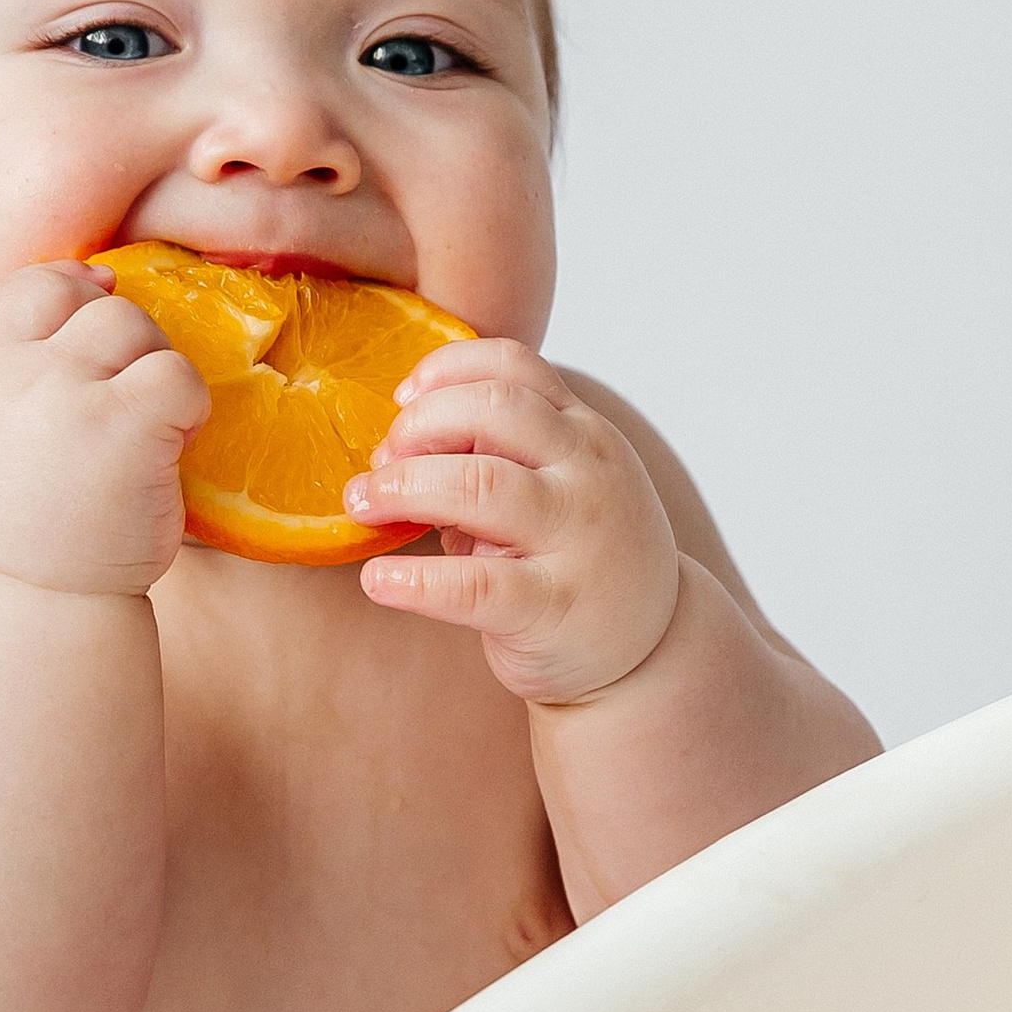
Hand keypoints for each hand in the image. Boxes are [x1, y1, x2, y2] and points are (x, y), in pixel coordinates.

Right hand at [0, 263, 208, 597]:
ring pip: (134, 326)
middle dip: (121, 344)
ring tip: (145, 436)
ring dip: (154, 375)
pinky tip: (171, 451)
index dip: (71, 292)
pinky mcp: (119, 423)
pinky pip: (177, 374)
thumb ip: (5, 367)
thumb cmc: (18, 533)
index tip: (96, 324)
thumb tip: (87, 276)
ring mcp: (59, 392)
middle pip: (88, 301)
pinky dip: (189, 409)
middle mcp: (4, 373)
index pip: (24, 287)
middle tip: (125, 407)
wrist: (30, 609)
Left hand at [344, 342, 682, 705]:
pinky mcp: (553, 607)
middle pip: (493, 409)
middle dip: (418, 425)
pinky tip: (378, 579)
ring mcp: (577, 539)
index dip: (445, 371)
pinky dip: (414, 581)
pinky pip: (473, 586)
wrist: (649, 646)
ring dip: (404, 487)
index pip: (513, 365)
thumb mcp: (555, 487)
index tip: (401, 400)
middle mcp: (587, 473)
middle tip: (379, 462)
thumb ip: (494, 456)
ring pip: (481, 485)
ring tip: (363, 505)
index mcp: (583, 432)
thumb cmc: (578, 554)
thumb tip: (395, 447)